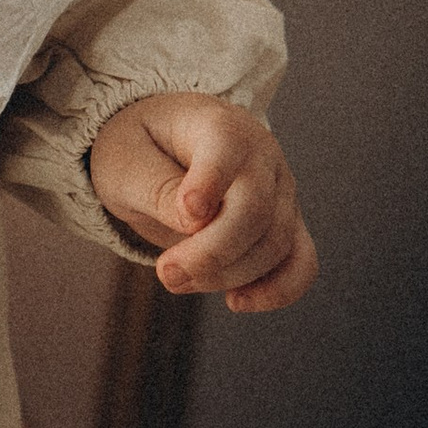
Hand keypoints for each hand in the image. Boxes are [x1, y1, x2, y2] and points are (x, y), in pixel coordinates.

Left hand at [87, 94, 316, 311]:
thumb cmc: (140, 149)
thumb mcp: (127, 161)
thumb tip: (195, 223)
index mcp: (219, 126)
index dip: (211, 184)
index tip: (187, 214)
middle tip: (166, 272)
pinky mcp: (284, 225)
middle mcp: (261, 155)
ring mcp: (279, 191)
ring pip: (275, 244)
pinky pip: (300, 263)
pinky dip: (277, 290)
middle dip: (210, 253)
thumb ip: (157, 189)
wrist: (159, 149)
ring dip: (226, 275)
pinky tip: (236, 301)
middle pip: (256, 211)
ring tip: (176, 278)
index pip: (228, 149)